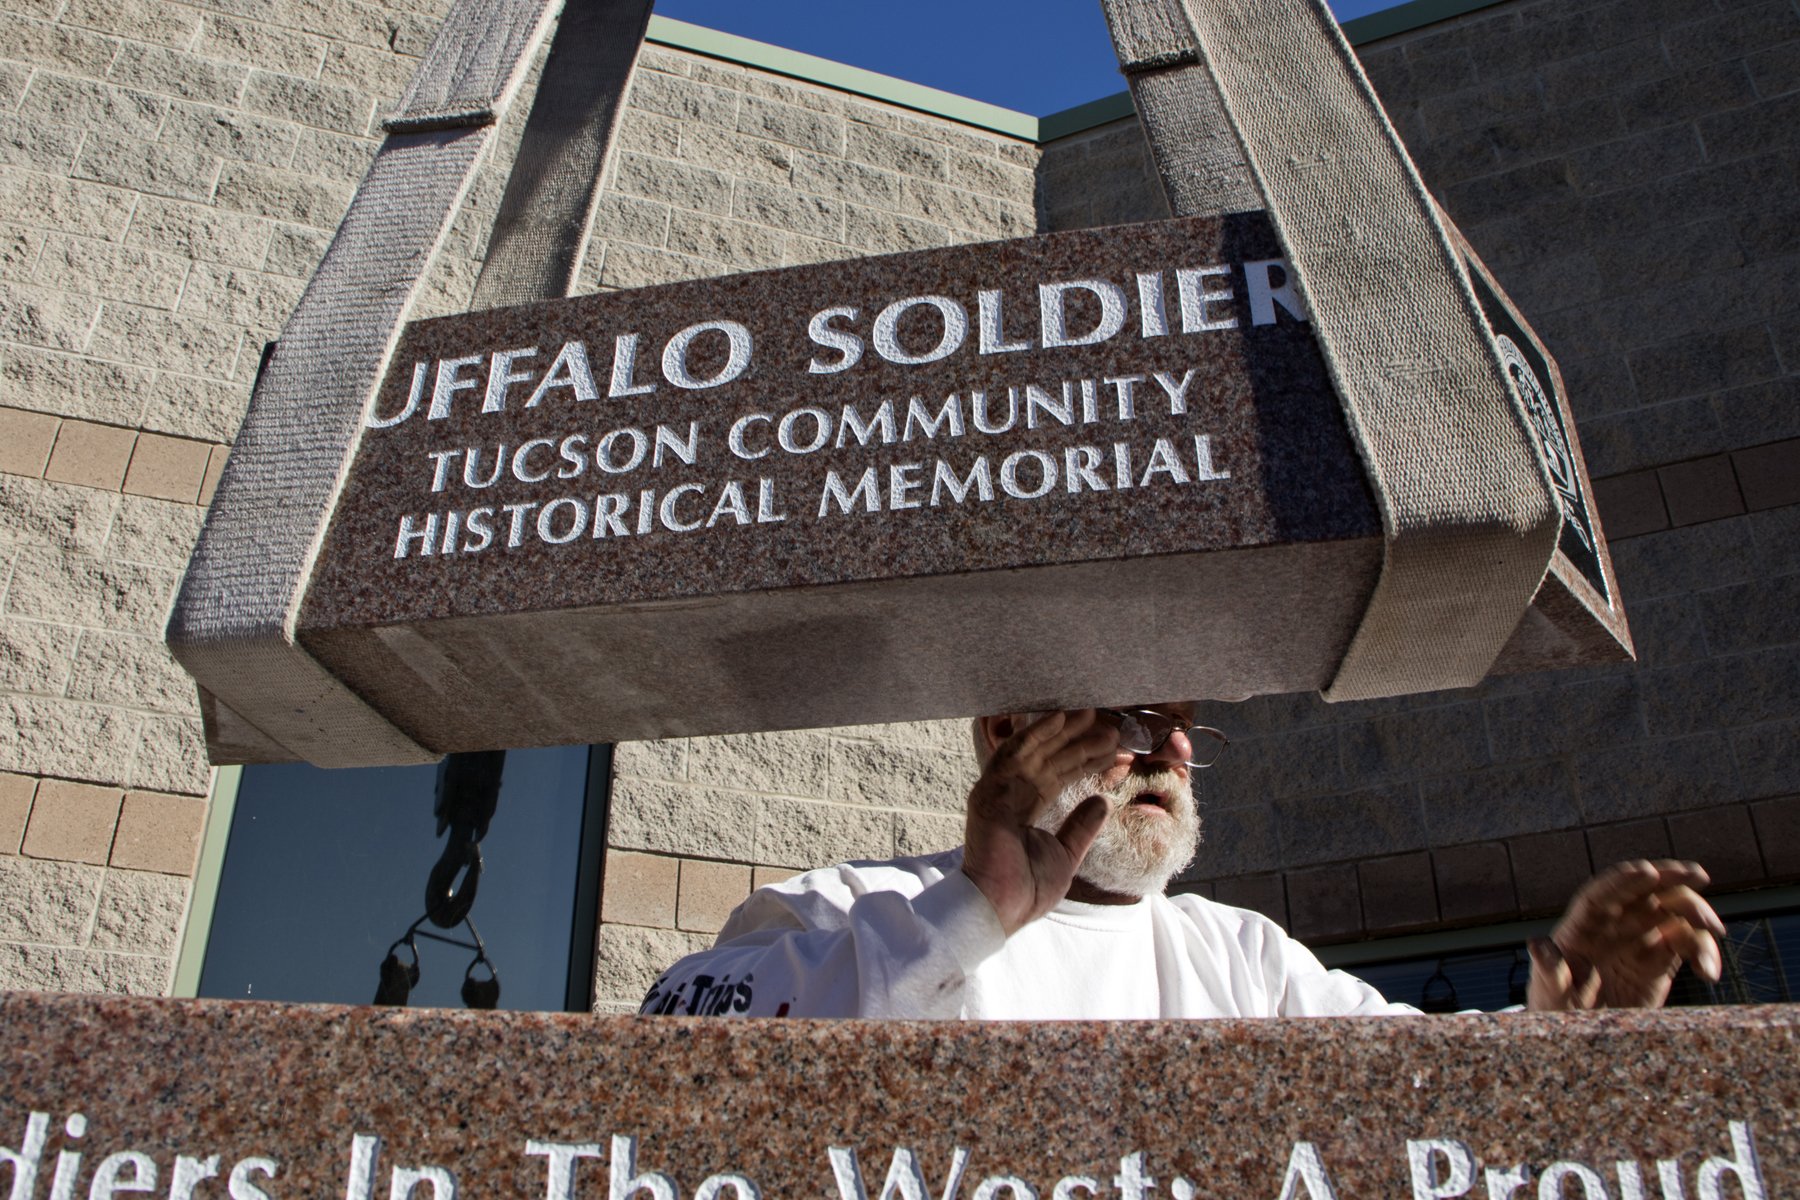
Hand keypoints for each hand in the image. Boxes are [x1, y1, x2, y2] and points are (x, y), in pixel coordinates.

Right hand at [962, 710, 1120, 935]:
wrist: (1002, 906)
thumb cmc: (1028, 889)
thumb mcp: (1067, 853)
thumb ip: (1083, 826)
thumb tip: (1105, 800)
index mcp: (1027, 808)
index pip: (1059, 775)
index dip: (1086, 760)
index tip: (1114, 747)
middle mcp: (1012, 794)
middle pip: (1048, 758)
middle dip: (1076, 739)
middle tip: (1106, 720)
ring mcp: (998, 791)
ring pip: (1032, 751)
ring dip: (1059, 730)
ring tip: (1088, 712)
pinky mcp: (989, 791)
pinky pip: (1013, 755)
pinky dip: (1034, 735)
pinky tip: (1057, 718)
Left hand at [1527, 859, 1724, 1009]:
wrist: (1577, 1032)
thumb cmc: (1555, 1007)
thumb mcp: (1549, 993)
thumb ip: (1549, 971)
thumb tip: (1537, 945)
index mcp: (1580, 928)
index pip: (1601, 895)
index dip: (1623, 880)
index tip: (1647, 870)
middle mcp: (1612, 927)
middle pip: (1642, 892)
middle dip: (1669, 878)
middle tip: (1697, 874)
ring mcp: (1638, 941)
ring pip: (1671, 913)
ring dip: (1696, 915)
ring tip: (1715, 931)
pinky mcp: (1660, 961)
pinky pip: (1686, 946)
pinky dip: (1703, 952)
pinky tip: (1709, 972)